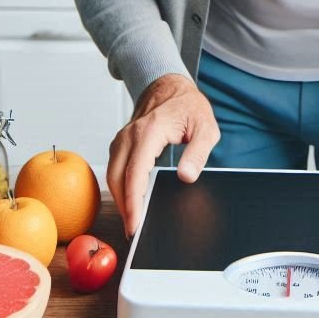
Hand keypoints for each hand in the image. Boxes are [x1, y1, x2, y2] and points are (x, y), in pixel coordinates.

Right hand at [106, 73, 220, 236]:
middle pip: (117, 177)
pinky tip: (130, 200)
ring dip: (120, 199)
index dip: (133, 201)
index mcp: (150, 131)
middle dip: (124, 207)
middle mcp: (130, 135)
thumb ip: (199, 152)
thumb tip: (187, 176)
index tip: (136, 223)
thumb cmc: (189, 106)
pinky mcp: (121, 143)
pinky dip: (119, 186)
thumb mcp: (206, 127)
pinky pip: (115, 168)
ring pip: (112, 175)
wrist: (170, 87)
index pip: (135, 172)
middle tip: (135, 231)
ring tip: (133, 221)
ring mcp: (122, 138)